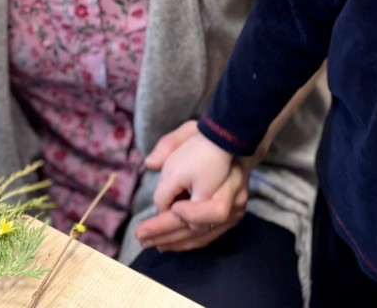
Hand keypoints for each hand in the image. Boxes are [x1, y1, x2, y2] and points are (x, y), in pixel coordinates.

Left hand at [140, 128, 248, 251]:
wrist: (231, 140)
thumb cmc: (208, 137)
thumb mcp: (188, 132)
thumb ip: (168, 147)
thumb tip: (150, 164)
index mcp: (230, 180)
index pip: (213, 209)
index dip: (190, 214)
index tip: (168, 210)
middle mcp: (236, 201)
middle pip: (202, 226)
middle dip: (168, 231)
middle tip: (141, 236)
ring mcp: (235, 212)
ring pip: (202, 235)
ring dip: (174, 241)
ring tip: (149, 242)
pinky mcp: (229, 219)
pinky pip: (207, 237)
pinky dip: (186, 242)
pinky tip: (168, 243)